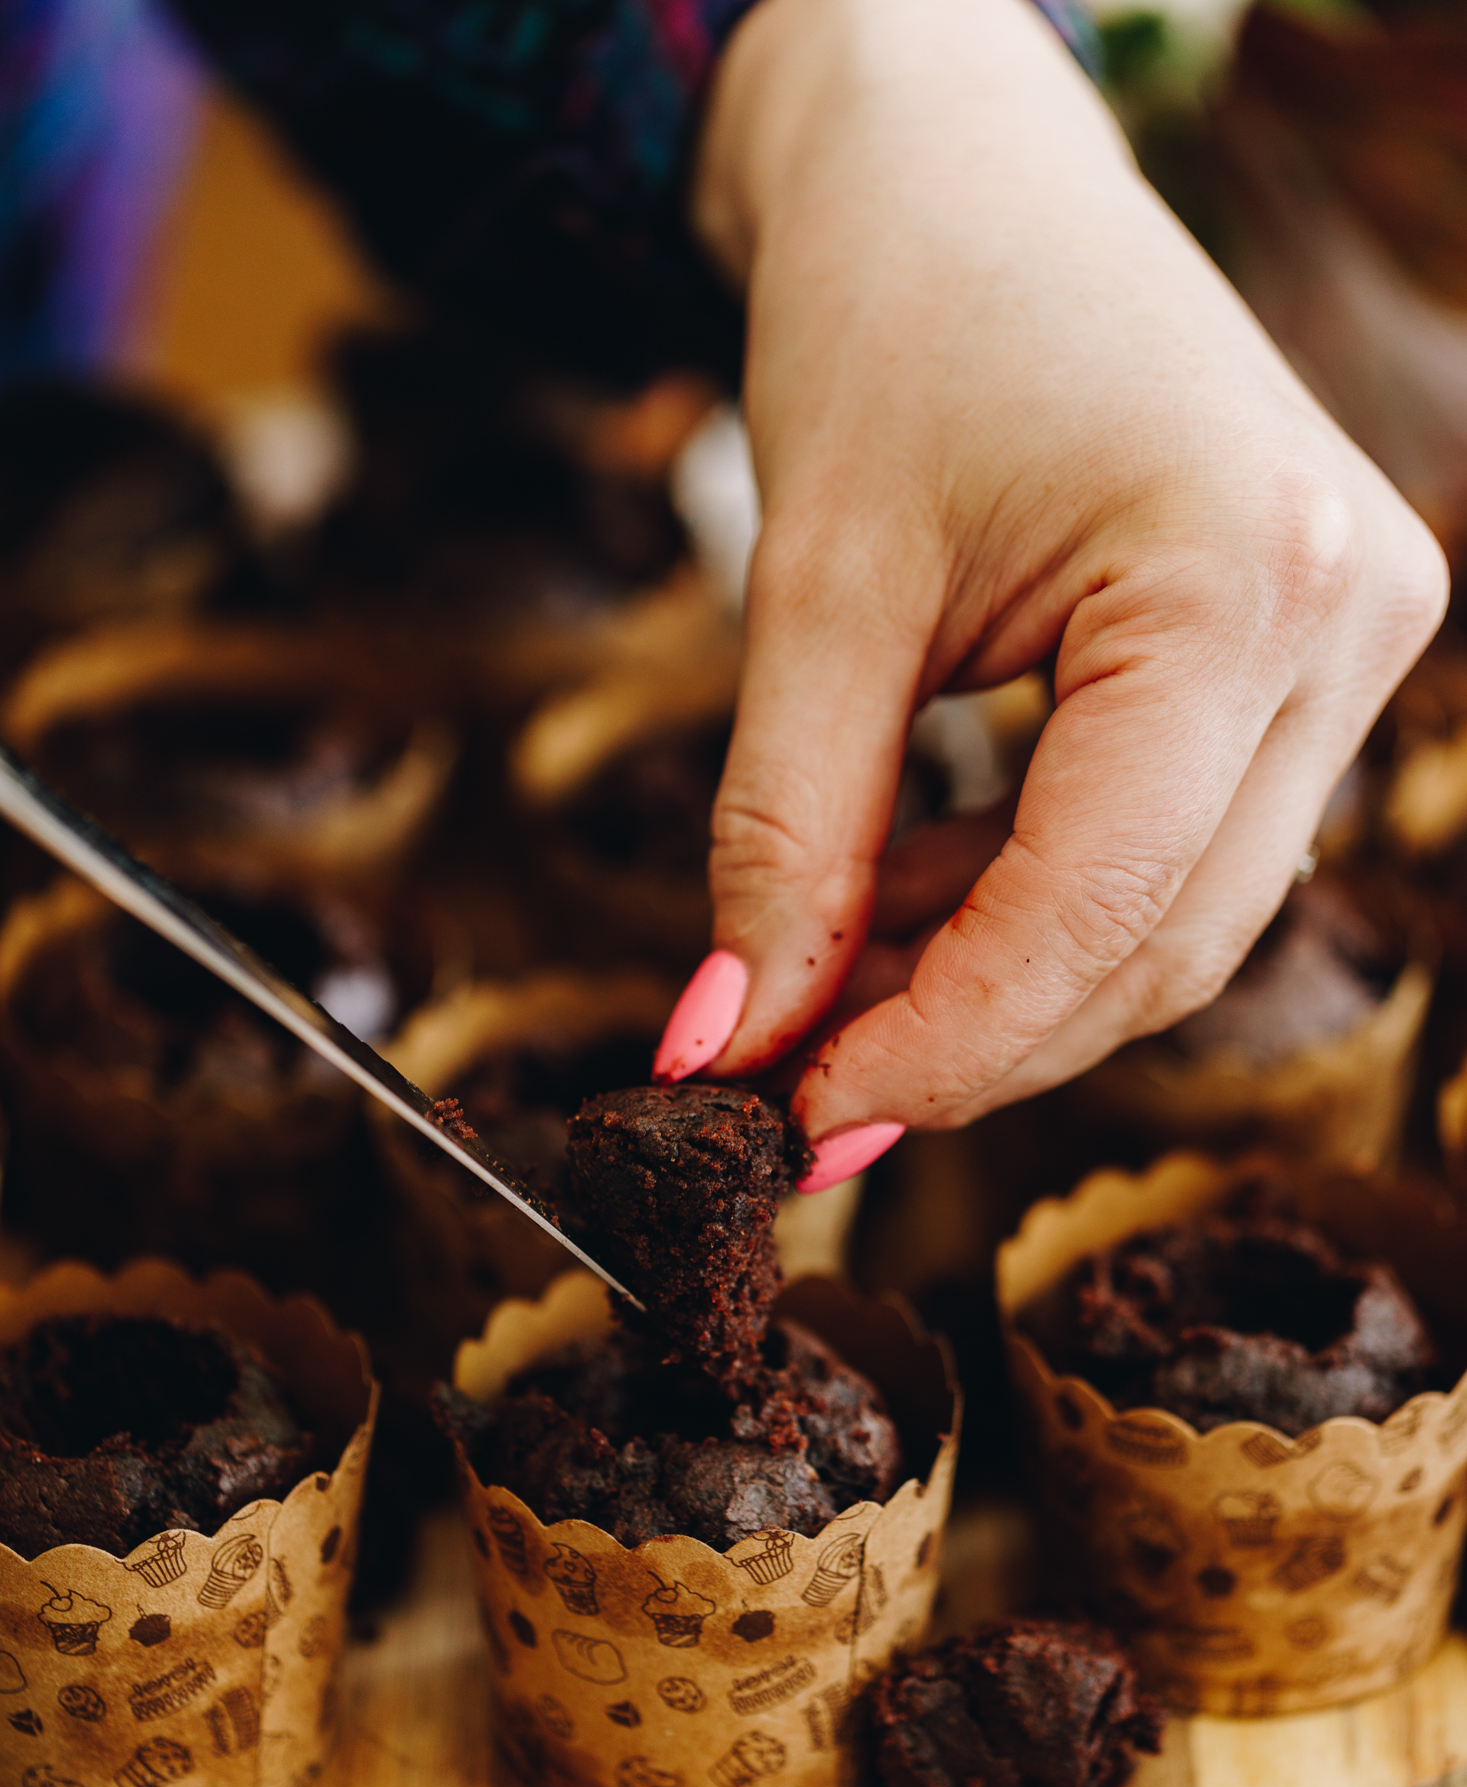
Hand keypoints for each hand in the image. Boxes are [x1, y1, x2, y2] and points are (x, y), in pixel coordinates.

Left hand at [655, 0, 1446, 1185]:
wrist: (961, 167)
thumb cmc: (890, 317)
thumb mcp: (814, 588)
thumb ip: (781, 834)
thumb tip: (730, 1043)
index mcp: (1244, 575)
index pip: (1103, 900)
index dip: (947, 1038)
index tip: (798, 1112)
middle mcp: (1346, 616)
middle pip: (1161, 938)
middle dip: (972, 1033)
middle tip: (796, 1081)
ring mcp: (1349, 635)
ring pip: (1173, 912)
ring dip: (993, 974)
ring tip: (823, 971)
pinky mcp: (1304, 653)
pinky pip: (1171, 843)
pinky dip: (1028, 898)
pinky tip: (901, 894)